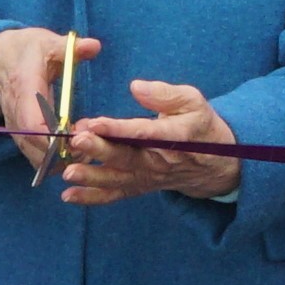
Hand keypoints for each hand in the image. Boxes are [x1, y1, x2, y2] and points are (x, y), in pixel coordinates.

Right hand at [0, 28, 91, 176]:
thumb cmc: (26, 51)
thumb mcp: (47, 43)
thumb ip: (70, 48)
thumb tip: (93, 46)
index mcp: (24, 92)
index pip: (33, 126)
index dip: (55, 138)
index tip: (80, 135)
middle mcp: (17, 117)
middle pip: (37, 149)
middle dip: (66, 153)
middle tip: (92, 143)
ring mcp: (16, 130)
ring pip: (37, 159)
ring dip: (63, 159)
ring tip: (88, 146)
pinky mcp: (21, 137)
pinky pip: (36, 157)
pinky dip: (56, 160)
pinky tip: (76, 148)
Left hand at [62, 79, 241, 205]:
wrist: (215, 163)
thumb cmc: (200, 126)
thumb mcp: (193, 102)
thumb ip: (165, 94)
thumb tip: (136, 87)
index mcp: (174, 137)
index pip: (143, 133)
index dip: (118, 129)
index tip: (94, 122)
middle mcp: (159, 161)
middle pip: (126, 157)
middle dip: (99, 150)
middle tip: (76, 141)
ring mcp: (148, 177)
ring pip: (117, 178)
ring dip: (92, 176)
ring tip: (68, 172)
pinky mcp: (139, 186)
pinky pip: (114, 195)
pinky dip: (92, 198)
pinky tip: (69, 195)